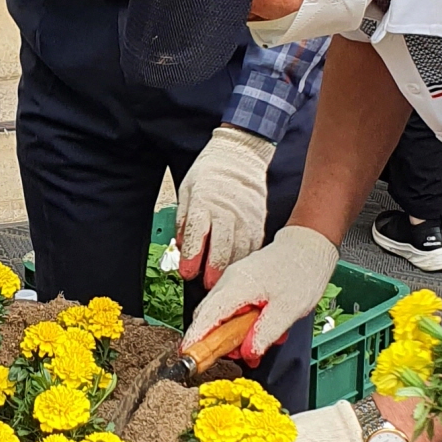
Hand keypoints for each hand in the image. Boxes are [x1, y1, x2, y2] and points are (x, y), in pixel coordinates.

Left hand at [176, 127, 274, 284]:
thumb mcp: (187, 190)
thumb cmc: (210, 173)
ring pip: (240, 250)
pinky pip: (253, 246)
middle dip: (213, 269)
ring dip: (231, 269)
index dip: (192, 256)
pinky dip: (246, 260)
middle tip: (207, 287)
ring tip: (222, 285)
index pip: (197, 233)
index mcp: (204, 202)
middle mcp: (227, 211)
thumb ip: (184, 221)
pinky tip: (239, 270)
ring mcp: (246, 217)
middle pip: (222, 246)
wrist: (240, 155)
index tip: (187, 273)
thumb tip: (182, 248)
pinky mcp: (258, 222)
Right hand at [183, 226, 338, 361]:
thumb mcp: (288, 310)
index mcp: (237, 286)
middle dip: (218, 341)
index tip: (189, 356)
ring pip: (222, 314)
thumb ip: (265, 333)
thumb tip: (247, 353)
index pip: (207, 316)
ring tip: (258, 344)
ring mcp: (234, 281)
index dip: (196, 338)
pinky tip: (261, 330)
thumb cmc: (303, 271)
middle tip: (237, 356)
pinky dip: (242, 324)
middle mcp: (230, 282)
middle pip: (209, 317)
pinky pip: (233, 308)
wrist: (310, 246)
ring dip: (234, 334)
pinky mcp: (242, 283)